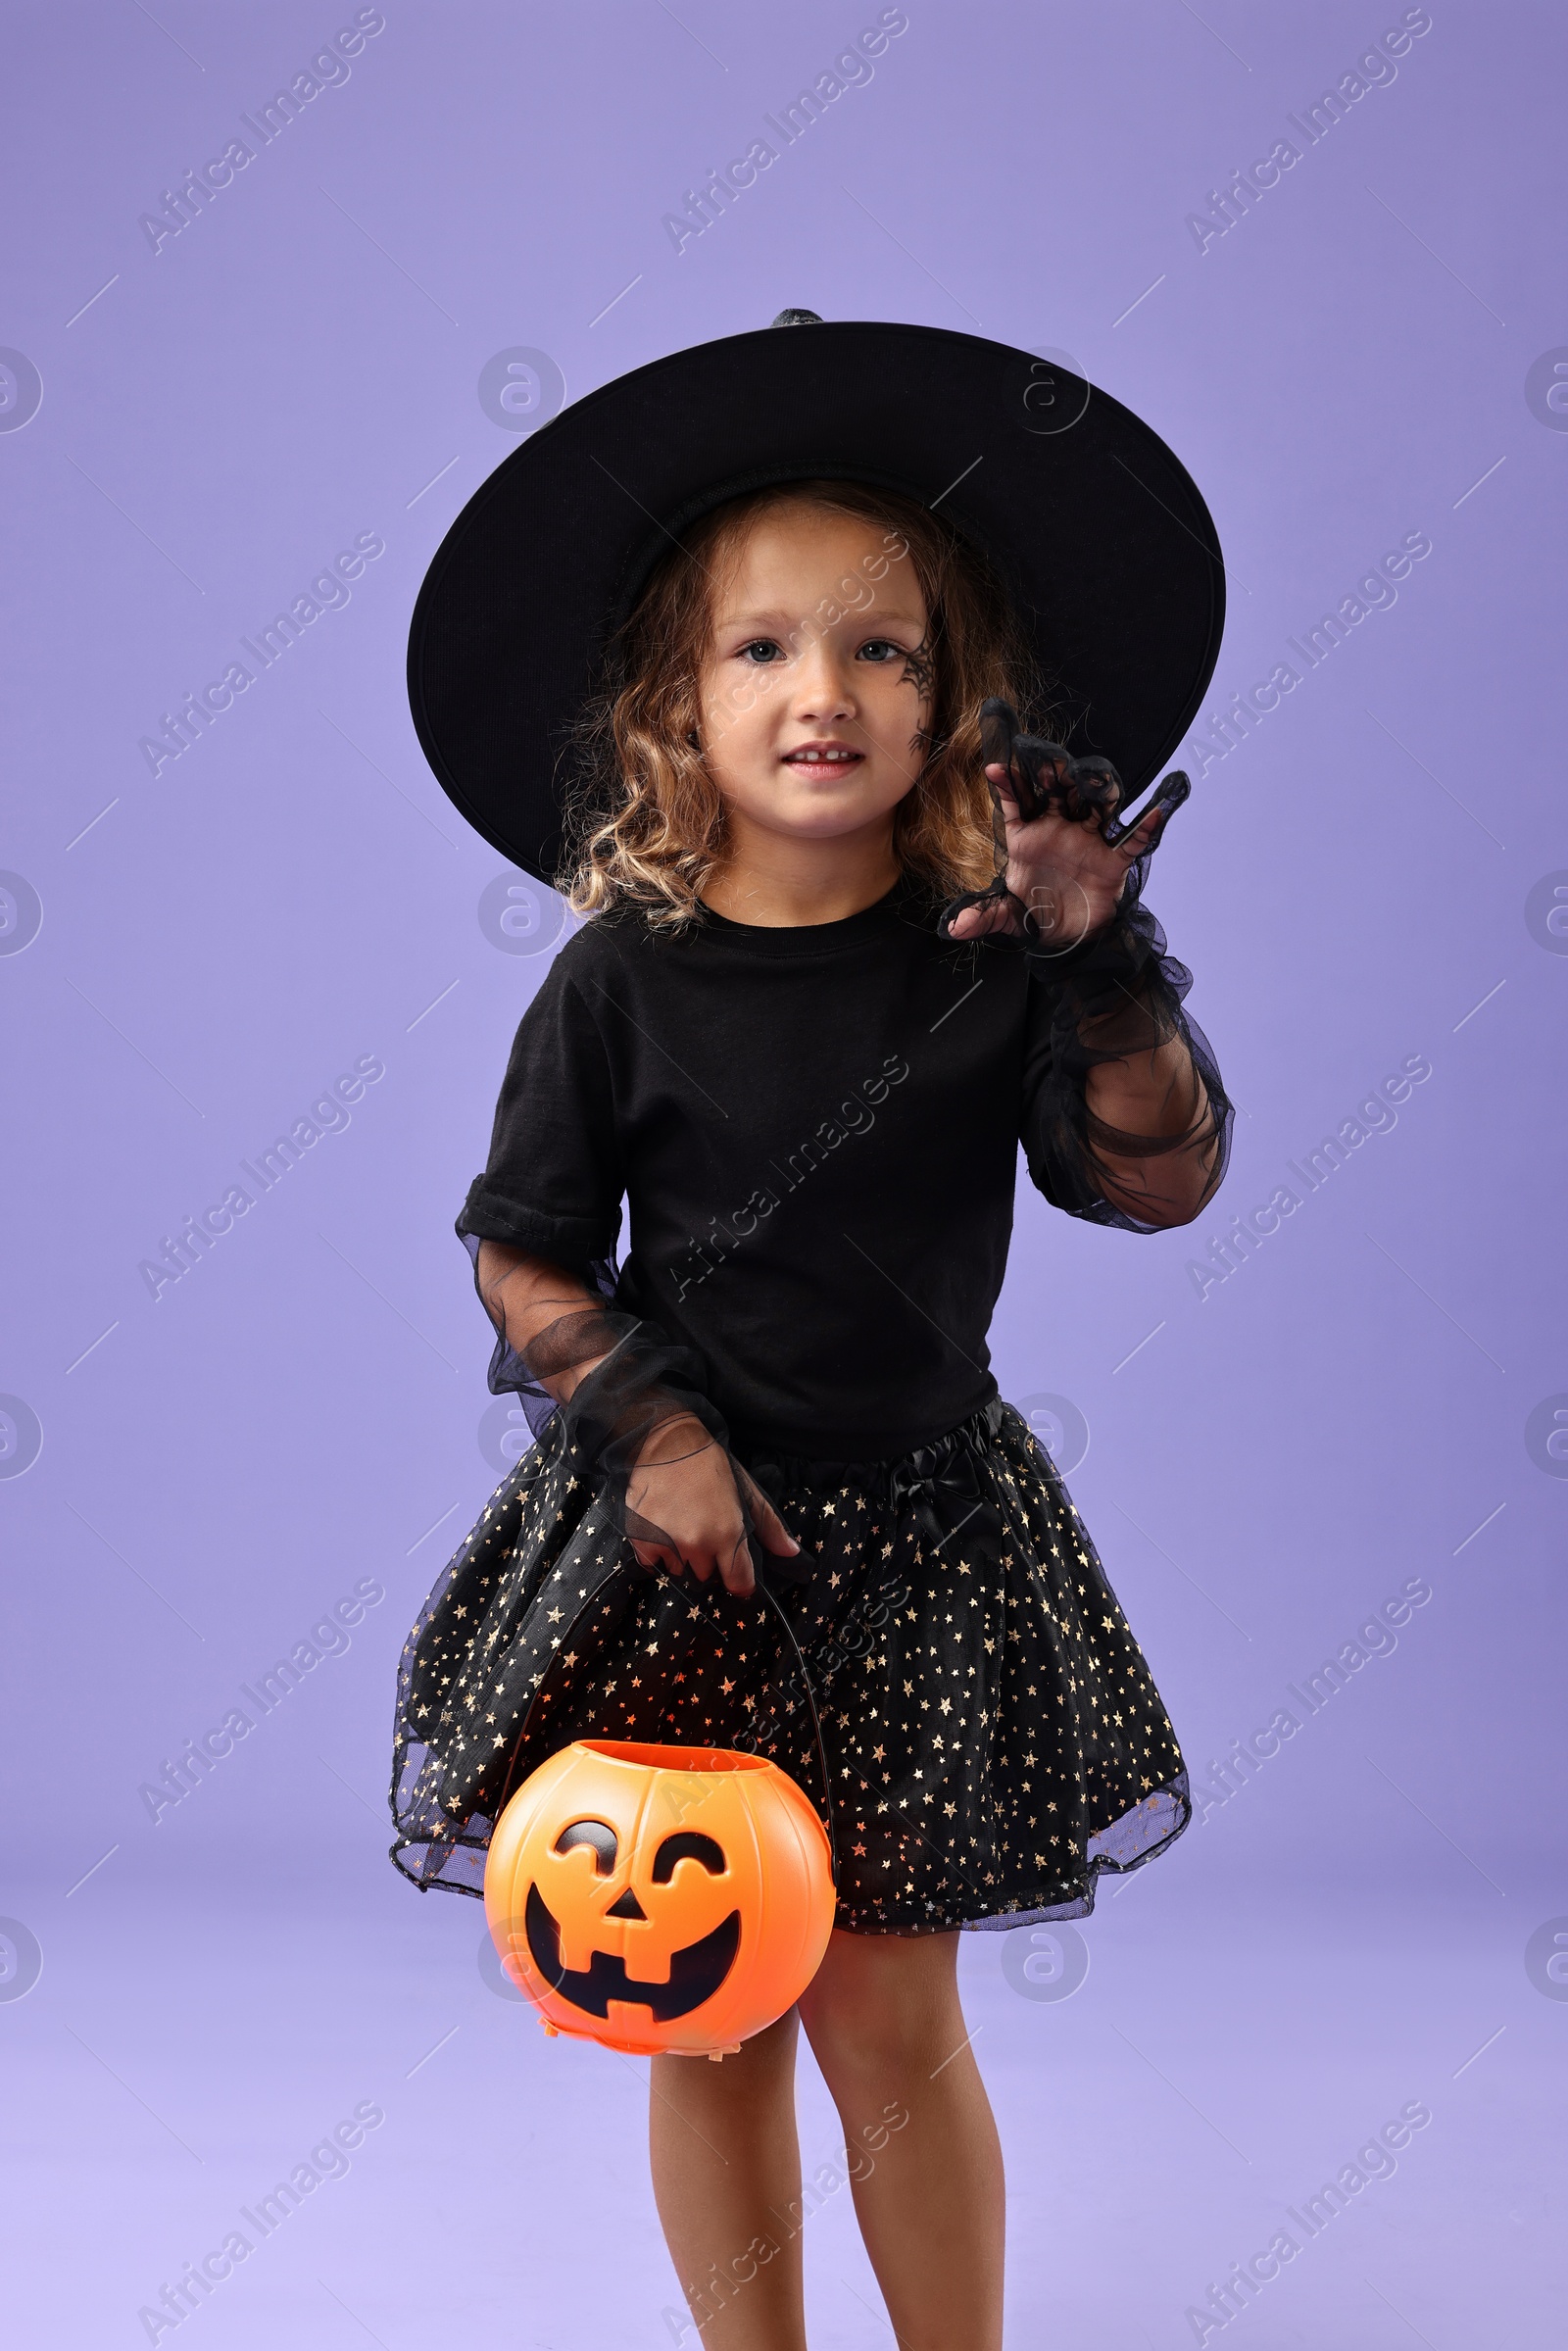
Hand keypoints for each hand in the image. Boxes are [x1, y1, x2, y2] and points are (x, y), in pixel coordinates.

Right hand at [624, 1413, 798, 1595]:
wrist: (666, 1441)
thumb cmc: (710, 1463)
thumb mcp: (747, 1490)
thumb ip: (769, 1525)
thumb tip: (791, 1553)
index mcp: (728, 1534)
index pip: (739, 1583)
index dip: (740, 1580)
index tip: (736, 1571)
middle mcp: (698, 1544)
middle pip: (707, 1575)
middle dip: (708, 1559)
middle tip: (703, 1529)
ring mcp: (667, 1544)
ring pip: (680, 1570)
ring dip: (682, 1556)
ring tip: (681, 1524)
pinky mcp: (641, 1540)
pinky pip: (653, 1563)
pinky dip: (656, 1551)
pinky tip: (661, 1527)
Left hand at [945, 707, 1172, 954]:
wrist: (1067, 937)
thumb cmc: (1035, 914)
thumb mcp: (1006, 915)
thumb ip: (983, 916)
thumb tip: (955, 928)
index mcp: (1028, 838)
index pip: (1016, 804)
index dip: (1006, 785)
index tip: (994, 767)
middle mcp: (1058, 831)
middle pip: (1058, 795)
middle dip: (1054, 778)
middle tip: (1049, 764)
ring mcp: (1088, 842)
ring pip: (1096, 808)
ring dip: (1098, 792)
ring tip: (1095, 779)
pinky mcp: (1112, 861)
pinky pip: (1131, 842)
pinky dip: (1144, 829)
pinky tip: (1154, 814)